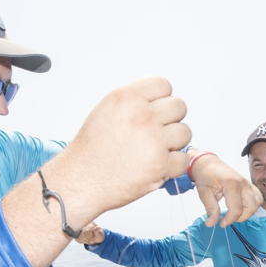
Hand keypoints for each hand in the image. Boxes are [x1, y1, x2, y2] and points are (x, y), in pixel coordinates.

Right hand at [49, 76, 190, 220]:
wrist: (80, 180)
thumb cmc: (91, 150)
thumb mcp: (107, 110)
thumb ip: (135, 101)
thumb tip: (162, 101)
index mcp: (127, 98)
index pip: (163, 85)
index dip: (162, 100)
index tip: (154, 112)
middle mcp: (141, 115)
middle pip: (179, 107)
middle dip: (171, 120)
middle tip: (155, 134)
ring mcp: (153, 140)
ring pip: (185, 132)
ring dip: (174, 143)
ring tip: (154, 151)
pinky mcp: (160, 165)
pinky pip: (183, 159)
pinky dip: (174, 165)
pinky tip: (157, 166)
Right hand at [77, 221, 105, 245]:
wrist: (95, 237)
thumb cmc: (98, 235)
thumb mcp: (100, 235)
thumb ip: (98, 232)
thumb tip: (97, 228)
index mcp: (90, 223)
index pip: (87, 229)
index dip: (89, 237)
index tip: (92, 241)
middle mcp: (84, 224)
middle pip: (82, 234)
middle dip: (87, 239)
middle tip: (91, 241)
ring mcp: (79, 228)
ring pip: (79, 237)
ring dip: (84, 241)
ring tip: (89, 240)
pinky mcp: (76, 233)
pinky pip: (77, 239)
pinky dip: (81, 241)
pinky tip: (85, 239)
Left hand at [191, 154, 263, 226]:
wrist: (207, 162)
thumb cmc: (205, 176)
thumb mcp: (204, 194)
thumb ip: (210, 209)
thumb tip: (211, 224)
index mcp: (232, 185)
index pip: (237, 209)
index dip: (230, 220)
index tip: (221, 224)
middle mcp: (243, 183)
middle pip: (251, 207)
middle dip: (240, 217)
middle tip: (228, 219)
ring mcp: (247, 183)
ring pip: (257, 202)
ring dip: (248, 211)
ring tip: (235, 213)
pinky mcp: (248, 183)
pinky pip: (257, 196)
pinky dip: (252, 204)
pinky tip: (241, 206)